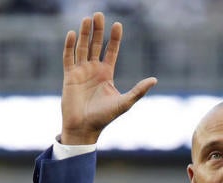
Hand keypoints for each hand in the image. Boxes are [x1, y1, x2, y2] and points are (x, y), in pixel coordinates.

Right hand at [60, 12, 156, 144]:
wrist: (84, 128)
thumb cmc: (104, 117)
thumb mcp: (124, 102)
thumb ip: (138, 90)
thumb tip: (154, 80)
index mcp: (106, 74)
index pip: (111, 51)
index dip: (114, 38)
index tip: (118, 25)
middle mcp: (93, 70)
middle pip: (96, 45)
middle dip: (97, 30)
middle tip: (99, 14)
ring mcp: (80, 72)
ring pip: (82, 48)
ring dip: (84, 34)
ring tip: (87, 19)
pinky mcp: (69, 77)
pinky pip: (68, 58)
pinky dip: (70, 46)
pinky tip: (73, 34)